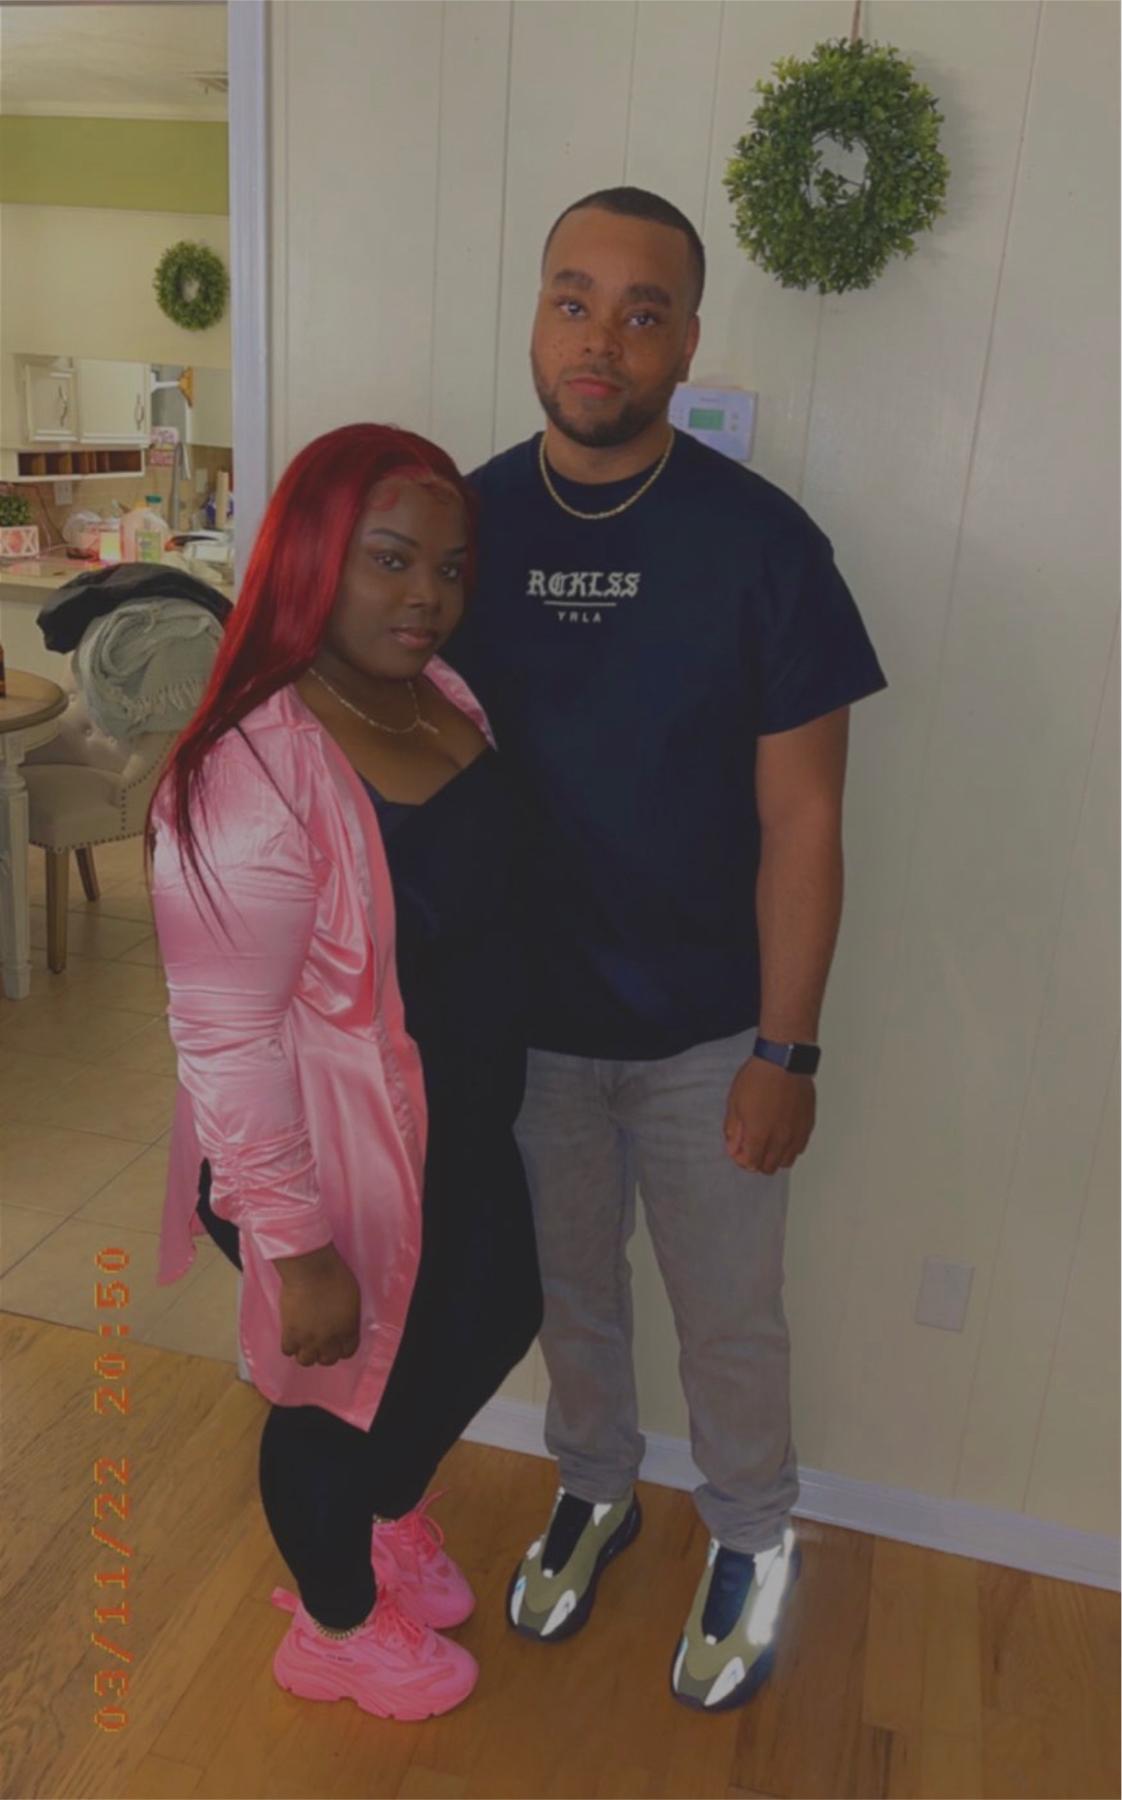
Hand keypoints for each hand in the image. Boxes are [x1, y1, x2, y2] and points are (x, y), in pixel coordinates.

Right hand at [273, 1242, 361, 1366]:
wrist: (312, 1269)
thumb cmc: (335, 1276)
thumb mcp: (353, 1298)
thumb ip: (349, 1317)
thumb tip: (343, 1323)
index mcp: (348, 1330)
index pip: (348, 1352)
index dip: (342, 1348)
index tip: (337, 1343)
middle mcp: (329, 1340)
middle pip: (327, 1360)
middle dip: (325, 1353)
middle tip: (319, 1343)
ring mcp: (309, 1339)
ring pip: (306, 1360)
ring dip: (306, 1353)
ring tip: (304, 1342)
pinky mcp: (290, 1333)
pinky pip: (287, 1351)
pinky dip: (289, 1345)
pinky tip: (291, 1335)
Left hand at [723, 1056, 815, 1174]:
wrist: (784, 1060)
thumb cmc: (759, 1077)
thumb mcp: (735, 1102)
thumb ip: (734, 1129)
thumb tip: (733, 1147)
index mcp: (758, 1134)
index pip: (751, 1163)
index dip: (742, 1160)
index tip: (739, 1151)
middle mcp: (779, 1138)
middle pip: (769, 1167)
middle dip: (757, 1162)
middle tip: (752, 1148)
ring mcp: (796, 1132)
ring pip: (786, 1161)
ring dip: (775, 1157)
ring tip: (768, 1143)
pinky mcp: (807, 1124)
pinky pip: (800, 1147)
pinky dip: (790, 1147)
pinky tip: (783, 1135)